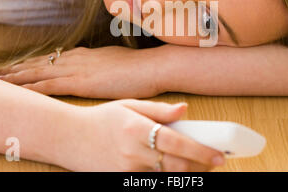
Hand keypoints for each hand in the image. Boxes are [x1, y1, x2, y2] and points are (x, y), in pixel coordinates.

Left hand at [0, 46, 163, 98]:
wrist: (151, 67)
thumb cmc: (139, 67)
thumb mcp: (116, 63)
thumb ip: (100, 65)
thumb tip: (94, 69)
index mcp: (85, 55)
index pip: (51, 59)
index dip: (32, 63)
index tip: (16, 67)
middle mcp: (76, 59)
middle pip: (40, 63)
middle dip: (17, 68)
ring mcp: (77, 69)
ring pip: (39, 72)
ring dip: (16, 76)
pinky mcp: (81, 81)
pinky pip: (50, 84)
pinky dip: (31, 86)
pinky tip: (17, 88)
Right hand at [56, 99, 225, 170]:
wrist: (69, 137)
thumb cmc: (102, 118)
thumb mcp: (129, 105)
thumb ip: (159, 109)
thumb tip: (185, 109)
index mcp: (136, 129)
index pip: (175, 142)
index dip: (200, 151)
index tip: (218, 156)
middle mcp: (132, 153)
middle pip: (175, 166)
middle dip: (200, 167)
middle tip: (213, 162)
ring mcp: (125, 171)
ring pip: (166, 179)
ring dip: (186, 175)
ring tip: (197, 166)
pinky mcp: (120, 180)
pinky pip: (150, 183)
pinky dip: (166, 179)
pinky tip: (173, 172)